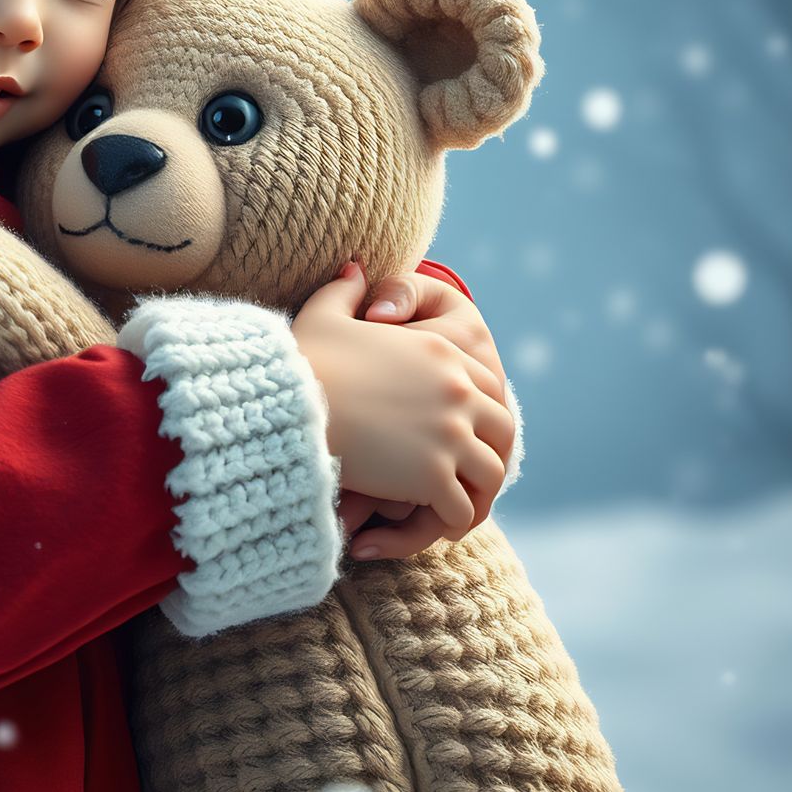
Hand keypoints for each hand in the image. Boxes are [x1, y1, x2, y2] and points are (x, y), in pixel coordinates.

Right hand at [293, 261, 511, 549]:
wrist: (288, 405)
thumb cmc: (301, 361)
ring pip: (491, 473)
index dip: (479, 411)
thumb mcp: (323, 315)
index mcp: (439, 352)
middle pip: (503, 429)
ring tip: (452, 506)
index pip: (487, 384)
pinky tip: (429, 524)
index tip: (461, 432)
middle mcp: (456, 391)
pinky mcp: (433, 475)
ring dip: (476, 492)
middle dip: (489, 453)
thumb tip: (355, 267)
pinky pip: (462, 508)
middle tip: (466, 474)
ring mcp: (449, 434)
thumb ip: (345, 290)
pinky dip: (450, 521)